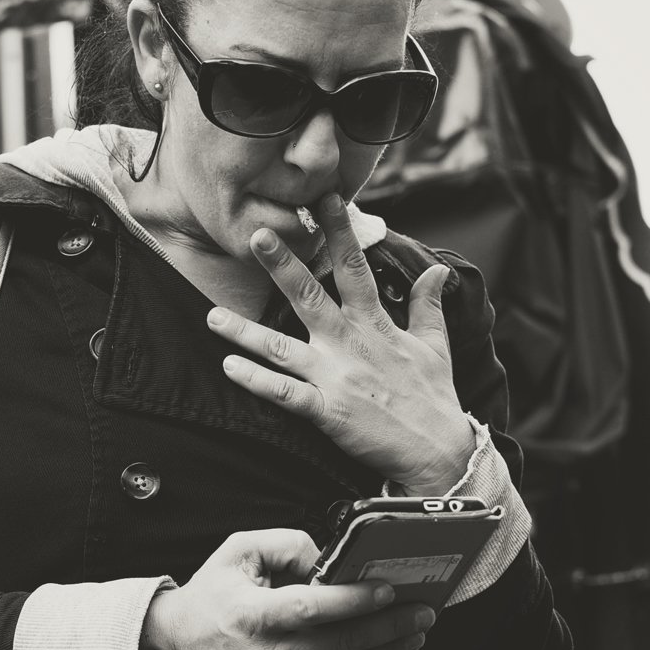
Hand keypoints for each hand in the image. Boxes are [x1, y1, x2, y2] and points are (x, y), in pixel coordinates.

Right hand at [136, 529, 431, 649]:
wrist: (175, 649)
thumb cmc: (211, 597)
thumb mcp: (239, 551)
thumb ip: (287, 544)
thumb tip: (331, 559)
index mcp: (253, 617)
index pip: (314, 609)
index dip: (355, 601)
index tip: (389, 590)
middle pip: (342, 645)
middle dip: (390, 627)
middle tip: (422, 612)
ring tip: (414, 633)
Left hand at [207, 192, 473, 493]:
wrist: (438, 452)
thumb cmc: (433, 398)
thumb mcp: (435, 345)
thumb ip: (427, 305)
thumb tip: (437, 270)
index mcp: (375, 325)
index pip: (355, 268)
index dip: (339, 231)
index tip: (325, 198)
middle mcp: (350, 344)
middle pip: (310, 296)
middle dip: (282, 265)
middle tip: (257, 235)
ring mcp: (336, 377)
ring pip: (281, 347)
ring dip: (244, 331)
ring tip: (212, 316)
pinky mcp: (327, 411)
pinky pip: (284, 394)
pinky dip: (256, 381)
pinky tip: (229, 367)